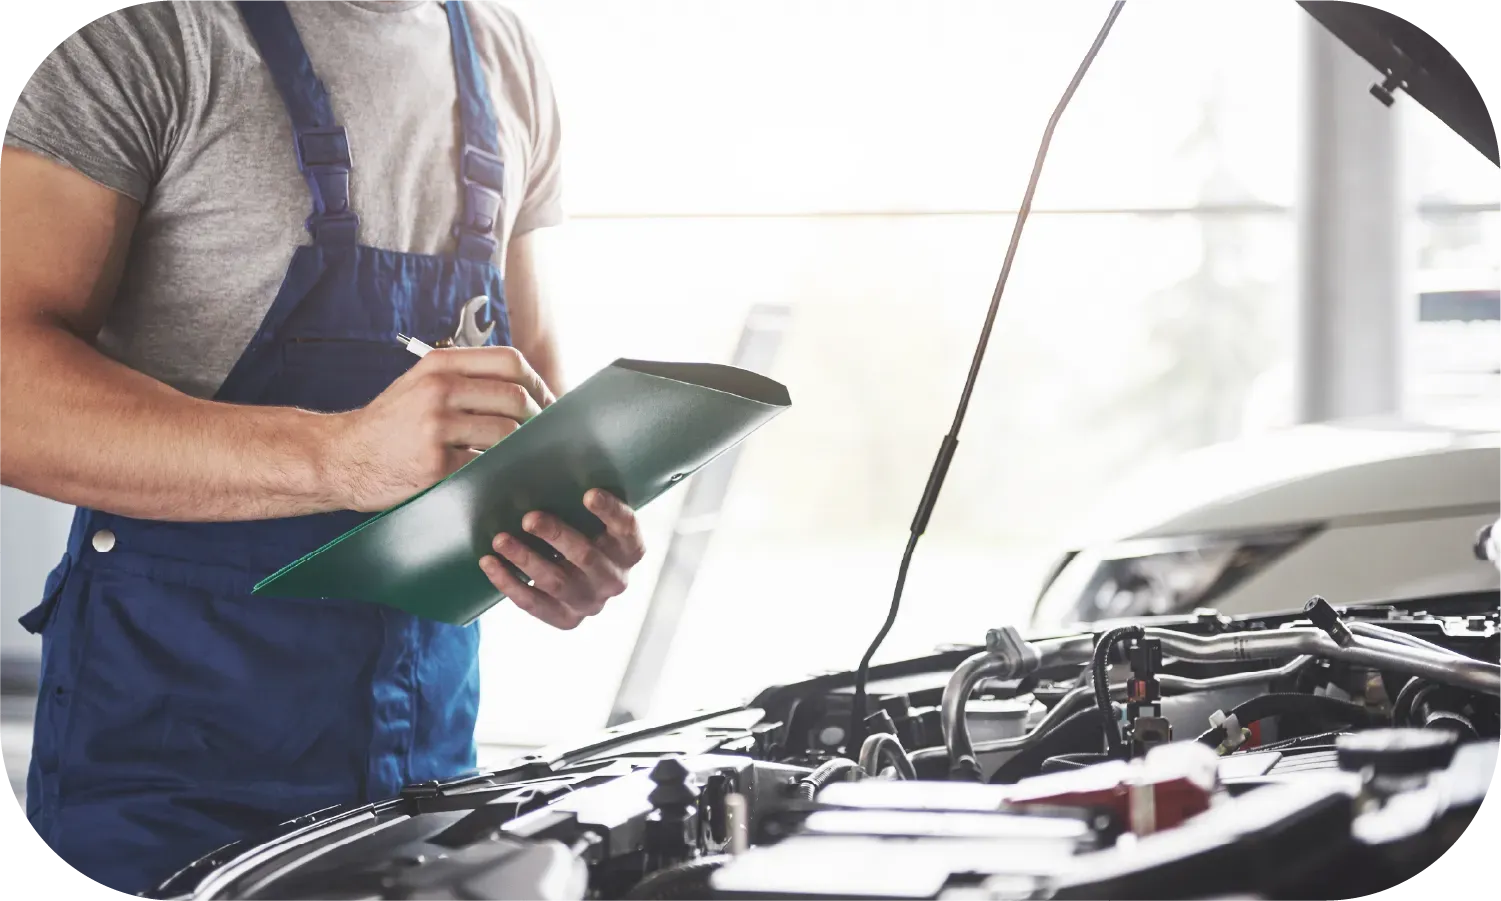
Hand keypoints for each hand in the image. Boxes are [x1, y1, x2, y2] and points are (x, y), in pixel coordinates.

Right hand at [324, 346, 554, 511]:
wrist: (341, 457)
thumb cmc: (390, 424)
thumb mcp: (421, 385)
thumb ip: (466, 380)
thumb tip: (528, 392)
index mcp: (439, 365)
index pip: (509, 361)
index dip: (538, 383)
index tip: (549, 404)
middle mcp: (438, 389)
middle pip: (514, 398)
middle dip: (539, 420)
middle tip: (545, 437)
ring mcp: (436, 426)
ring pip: (506, 434)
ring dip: (523, 449)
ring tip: (525, 457)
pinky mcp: (435, 464)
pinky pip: (486, 465)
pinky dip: (499, 471)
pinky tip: (501, 476)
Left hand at [480, 489, 644, 628]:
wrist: (577, 574)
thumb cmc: (580, 529)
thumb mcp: (588, 515)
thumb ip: (579, 496)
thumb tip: (544, 456)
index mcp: (630, 549)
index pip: (626, 529)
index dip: (610, 512)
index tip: (588, 493)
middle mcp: (615, 580)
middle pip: (588, 558)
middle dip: (557, 536)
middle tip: (529, 517)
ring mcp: (590, 602)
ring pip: (556, 582)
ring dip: (526, 559)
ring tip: (500, 539)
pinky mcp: (565, 619)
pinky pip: (534, 604)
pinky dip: (509, 583)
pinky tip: (489, 563)